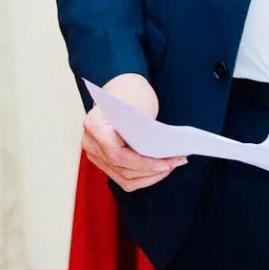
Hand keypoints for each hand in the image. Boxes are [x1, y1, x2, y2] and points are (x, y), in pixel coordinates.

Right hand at [82, 73, 185, 192]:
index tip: (165, 163)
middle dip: (153, 170)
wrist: (121, 91)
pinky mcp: (105, 162)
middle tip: (178, 161)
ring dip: (151, 175)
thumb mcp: (141, 107)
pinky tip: (163, 167)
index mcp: (94, 125)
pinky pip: (125, 177)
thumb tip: (162, 155)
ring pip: (125, 178)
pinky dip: (145, 176)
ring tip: (173, 164)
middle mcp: (90, 143)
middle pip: (123, 169)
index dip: (143, 163)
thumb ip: (146, 131)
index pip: (118, 154)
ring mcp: (96, 155)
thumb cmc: (131, 95)